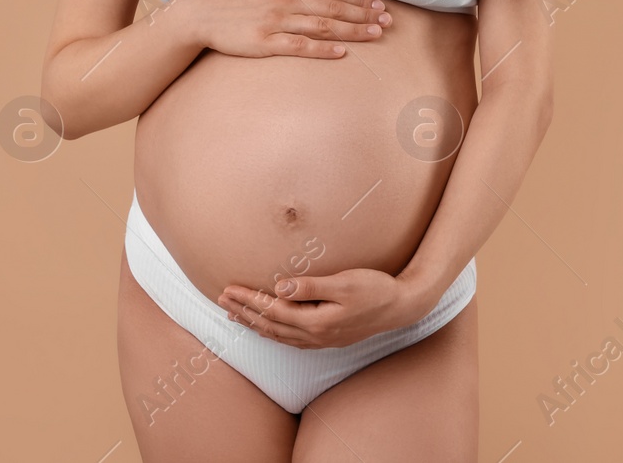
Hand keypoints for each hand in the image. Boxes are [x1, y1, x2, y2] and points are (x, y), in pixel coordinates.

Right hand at [179, 0, 391, 58]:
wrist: (201, 12)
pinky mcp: (265, 41)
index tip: (380, 5)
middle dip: (365, 14)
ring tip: (376, 34)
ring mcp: (276, 19)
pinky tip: (342, 52)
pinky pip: (300, 45)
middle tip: (388, 21)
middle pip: (334, 7)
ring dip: (353, 30)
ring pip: (323, 26)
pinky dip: (323, 49)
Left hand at [215, 267, 424, 348]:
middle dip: (244, 312)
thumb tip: (279, 287)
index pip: (272, 310)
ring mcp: (320, 341)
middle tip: (221, 300)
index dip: (248, 300)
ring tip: (234, 315)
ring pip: (277, 335)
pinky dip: (271, 332)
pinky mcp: (326, 339)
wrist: (401, 307)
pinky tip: (266, 327)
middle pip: (269, 325)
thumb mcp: (345, 283)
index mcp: (315, 322)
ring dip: (254, 324)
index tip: (228, 290)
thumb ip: (310, 286)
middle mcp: (314, 336)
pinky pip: (289, 339)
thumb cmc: (376, 290)